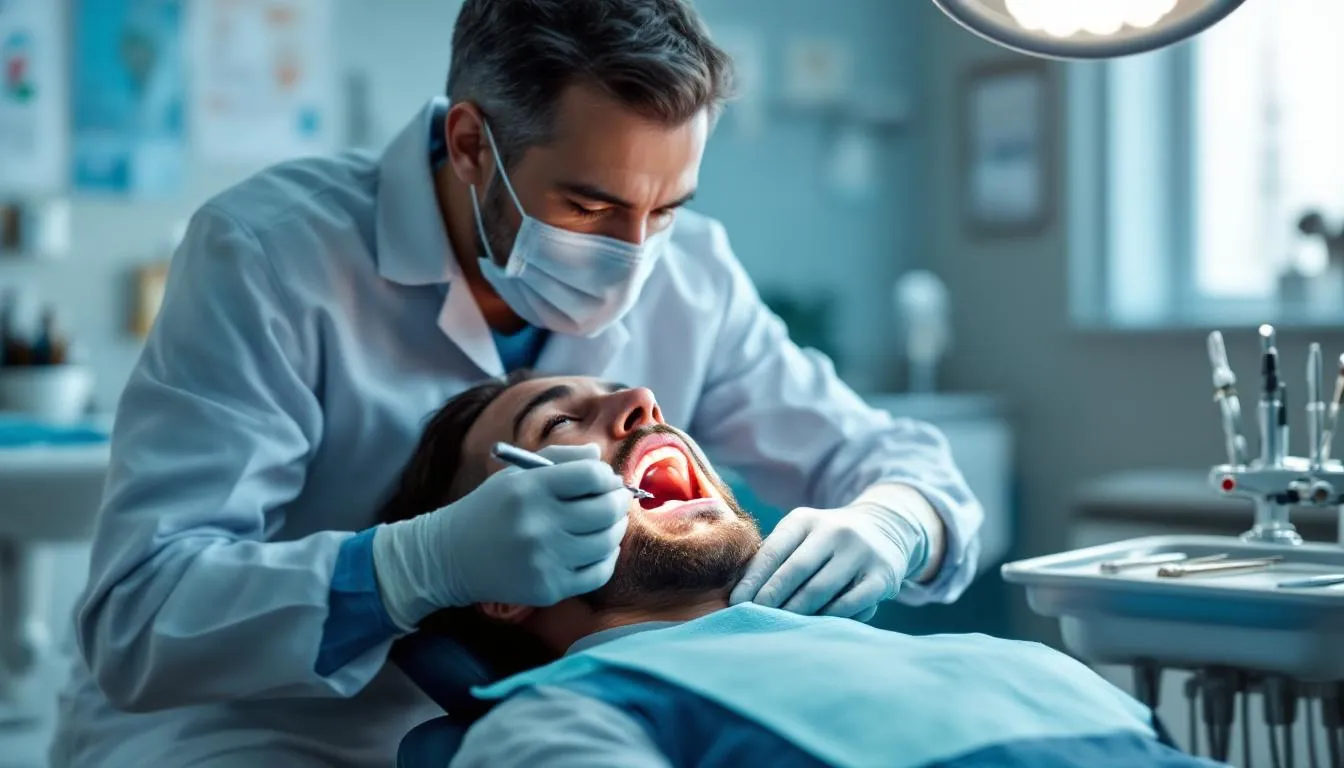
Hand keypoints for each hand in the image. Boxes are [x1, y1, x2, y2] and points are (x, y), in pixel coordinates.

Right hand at [373, 444, 630, 628]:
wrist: (450, 556)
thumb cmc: (490, 509)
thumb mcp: (517, 474)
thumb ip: (560, 459)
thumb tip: (599, 457)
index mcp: (530, 489)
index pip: (591, 476)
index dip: (606, 475)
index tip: (605, 479)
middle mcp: (538, 525)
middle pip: (605, 510)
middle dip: (618, 501)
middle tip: (616, 499)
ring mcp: (544, 560)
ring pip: (607, 542)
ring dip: (615, 528)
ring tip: (609, 522)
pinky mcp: (548, 588)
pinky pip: (598, 573)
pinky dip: (606, 558)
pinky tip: (597, 548)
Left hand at [729, 502, 928, 621]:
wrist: (883, 530)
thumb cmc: (824, 544)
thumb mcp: (800, 537)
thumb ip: (773, 559)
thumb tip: (737, 596)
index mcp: (805, 519)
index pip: (774, 551)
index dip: (753, 579)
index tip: (737, 603)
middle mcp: (834, 530)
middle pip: (795, 570)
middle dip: (771, 598)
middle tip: (754, 619)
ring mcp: (860, 552)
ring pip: (821, 589)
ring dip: (796, 612)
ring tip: (779, 627)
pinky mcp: (882, 575)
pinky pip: (850, 603)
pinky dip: (828, 617)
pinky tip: (814, 627)